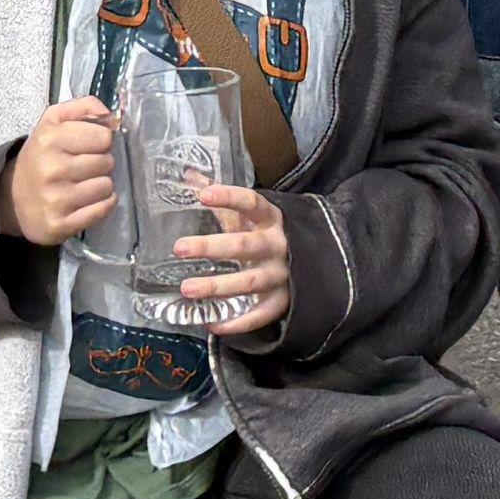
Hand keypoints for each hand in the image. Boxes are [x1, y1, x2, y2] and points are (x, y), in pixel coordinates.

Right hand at [4, 96, 120, 246]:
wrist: (12, 198)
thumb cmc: (41, 156)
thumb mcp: (53, 121)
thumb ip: (84, 107)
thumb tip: (113, 116)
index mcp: (49, 139)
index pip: (103, 136)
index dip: (100, 140)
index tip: (87, 146)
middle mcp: (52, 169)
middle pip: (107, 162)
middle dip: (100, 163)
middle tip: (83, 167)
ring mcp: (56, 199)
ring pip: (106, 186)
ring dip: (100, 185)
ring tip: (83, 184)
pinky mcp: (60, 224)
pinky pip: (102, 210)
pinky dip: (102, 205)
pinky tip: (89, 201)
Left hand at [178, 176, 297, 345]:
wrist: (320, 261)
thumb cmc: (272, 234)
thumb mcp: (253, 217)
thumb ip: (223, 202)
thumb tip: (189, 177)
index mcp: (272, 219)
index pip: (251, 203)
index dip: (228, 197)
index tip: (202, 195)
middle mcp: (279, 245)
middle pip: (244, 245)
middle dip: (211, 247)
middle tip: (179, 248)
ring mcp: (283, 275)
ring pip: (249, 282)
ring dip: (217, 286)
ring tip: (187, 289)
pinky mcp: (284, 301)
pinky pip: (260, 314)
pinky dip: (236, 321)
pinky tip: (212, 321)